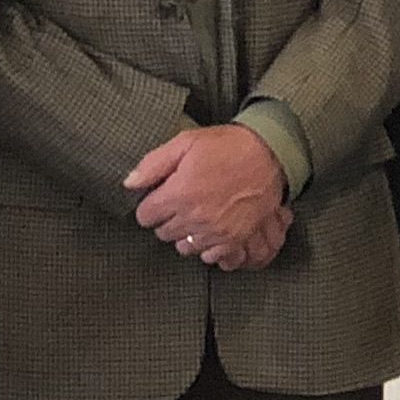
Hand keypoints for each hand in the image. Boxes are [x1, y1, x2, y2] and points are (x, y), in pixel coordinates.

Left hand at [126, 123, 290, 270]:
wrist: (269, 155)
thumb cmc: (228, 146)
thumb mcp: (186, 142)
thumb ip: (153, 164)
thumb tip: (130, 183)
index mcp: (179, 193)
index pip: (145, 216)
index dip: (149, 205)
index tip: (158, 197)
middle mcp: (194, 218)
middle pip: (162, 233)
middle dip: (166, 219)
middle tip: (177, 203)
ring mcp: (215, 232)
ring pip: (183, 247)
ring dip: (184, 233)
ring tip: (194, 215)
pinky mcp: (234, 240)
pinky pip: (209, 256)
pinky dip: (206, 246)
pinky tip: (209, 229)